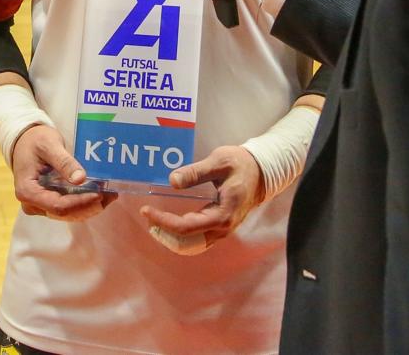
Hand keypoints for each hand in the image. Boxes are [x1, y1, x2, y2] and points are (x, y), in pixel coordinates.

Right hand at [11, 124, 115, 221]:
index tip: (99, 194)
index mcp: (27, 191)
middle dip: (89, 206)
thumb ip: (64, 162)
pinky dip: (84, 203)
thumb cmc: (34, 141)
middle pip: (65, 213)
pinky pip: (68, 208)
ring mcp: (40, 206)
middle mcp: (32, 204)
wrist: (24, 141)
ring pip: (68, 214)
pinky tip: (100, 195)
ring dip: (90, 206)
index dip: (80, 202)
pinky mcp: (48, 203)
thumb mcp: (49, 145)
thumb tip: (81, 179)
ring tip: (110, 195)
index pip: (58, 205)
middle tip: (110, 195)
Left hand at [141, 145, 264, 253]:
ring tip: (154, 223)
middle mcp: (222, 228)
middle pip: (187, 242)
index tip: (146, 211)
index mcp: (222, 214)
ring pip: (192, 245)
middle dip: (164, 233)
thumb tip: (172, 181)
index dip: (163, 221)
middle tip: (147, 217)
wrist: (262, 172)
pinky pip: (198, 240)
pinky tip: (170, 224)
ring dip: (172, 238)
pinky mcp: (220, 227)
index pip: (186, 227)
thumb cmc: (241, 164)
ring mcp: (222, 230)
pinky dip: (181, 236)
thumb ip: (195, 172)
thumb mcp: (218, 162)